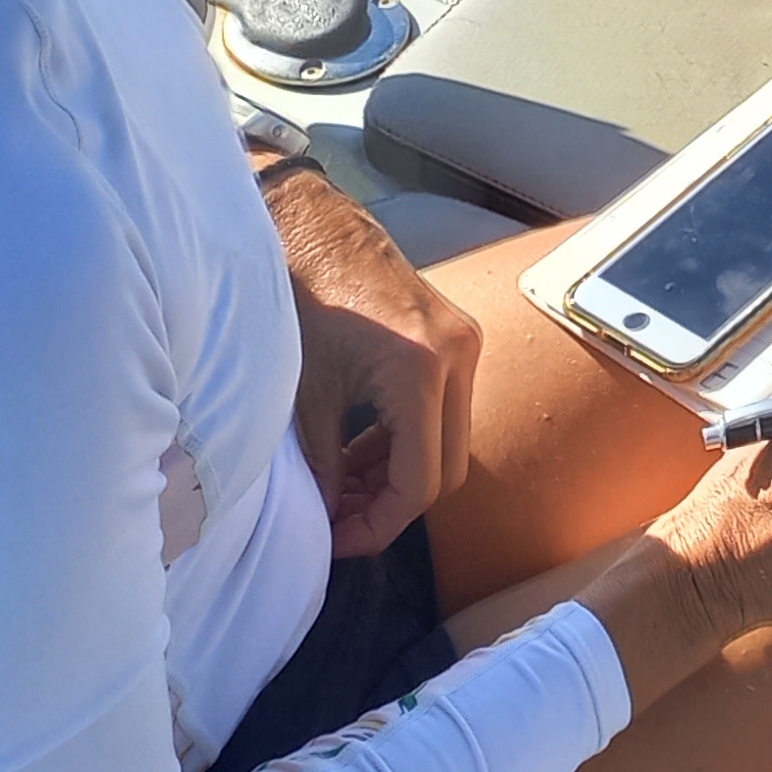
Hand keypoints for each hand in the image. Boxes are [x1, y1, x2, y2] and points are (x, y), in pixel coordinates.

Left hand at [268, 168, 485, 555]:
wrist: (317, 230)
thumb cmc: (307, 300)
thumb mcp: (308, 394)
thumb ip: (325, 465)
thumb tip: (329, 521)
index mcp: (421, 371)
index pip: (420, 480)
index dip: (379, 523)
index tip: (339, 541)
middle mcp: (459, 358)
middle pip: (447, 469)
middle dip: (394, 505)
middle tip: (342, 522)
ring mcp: (465, 346)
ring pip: (450, 443)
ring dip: (402, 474)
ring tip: (344, 491)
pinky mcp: (457, 340)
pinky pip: (445, 412)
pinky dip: (408, 441)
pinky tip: (361, 452)